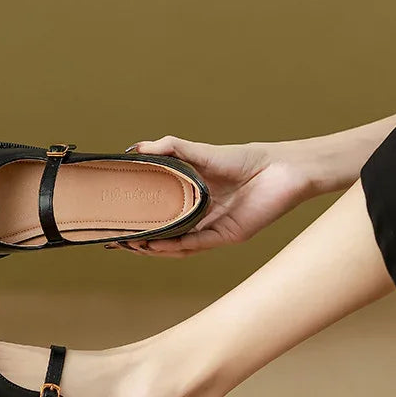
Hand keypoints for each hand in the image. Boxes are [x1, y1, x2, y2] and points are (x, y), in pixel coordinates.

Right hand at [115, 136, 311, 257]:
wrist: (281, 169)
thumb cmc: (244, 159)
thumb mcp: (199, 151)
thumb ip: (169, 148)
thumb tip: (135, 148)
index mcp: (190, 200)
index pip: (158, 215)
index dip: (136, 221)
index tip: (114, 223)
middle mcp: (199, 217)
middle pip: (163, 235)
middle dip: (140, 240)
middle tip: (117, 240)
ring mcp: (211, 228)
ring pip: (177, 245)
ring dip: (155, 248)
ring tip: (133, 245)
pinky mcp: (226, 235)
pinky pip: (197, 245)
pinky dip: (177, 247)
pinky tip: (158, 245)